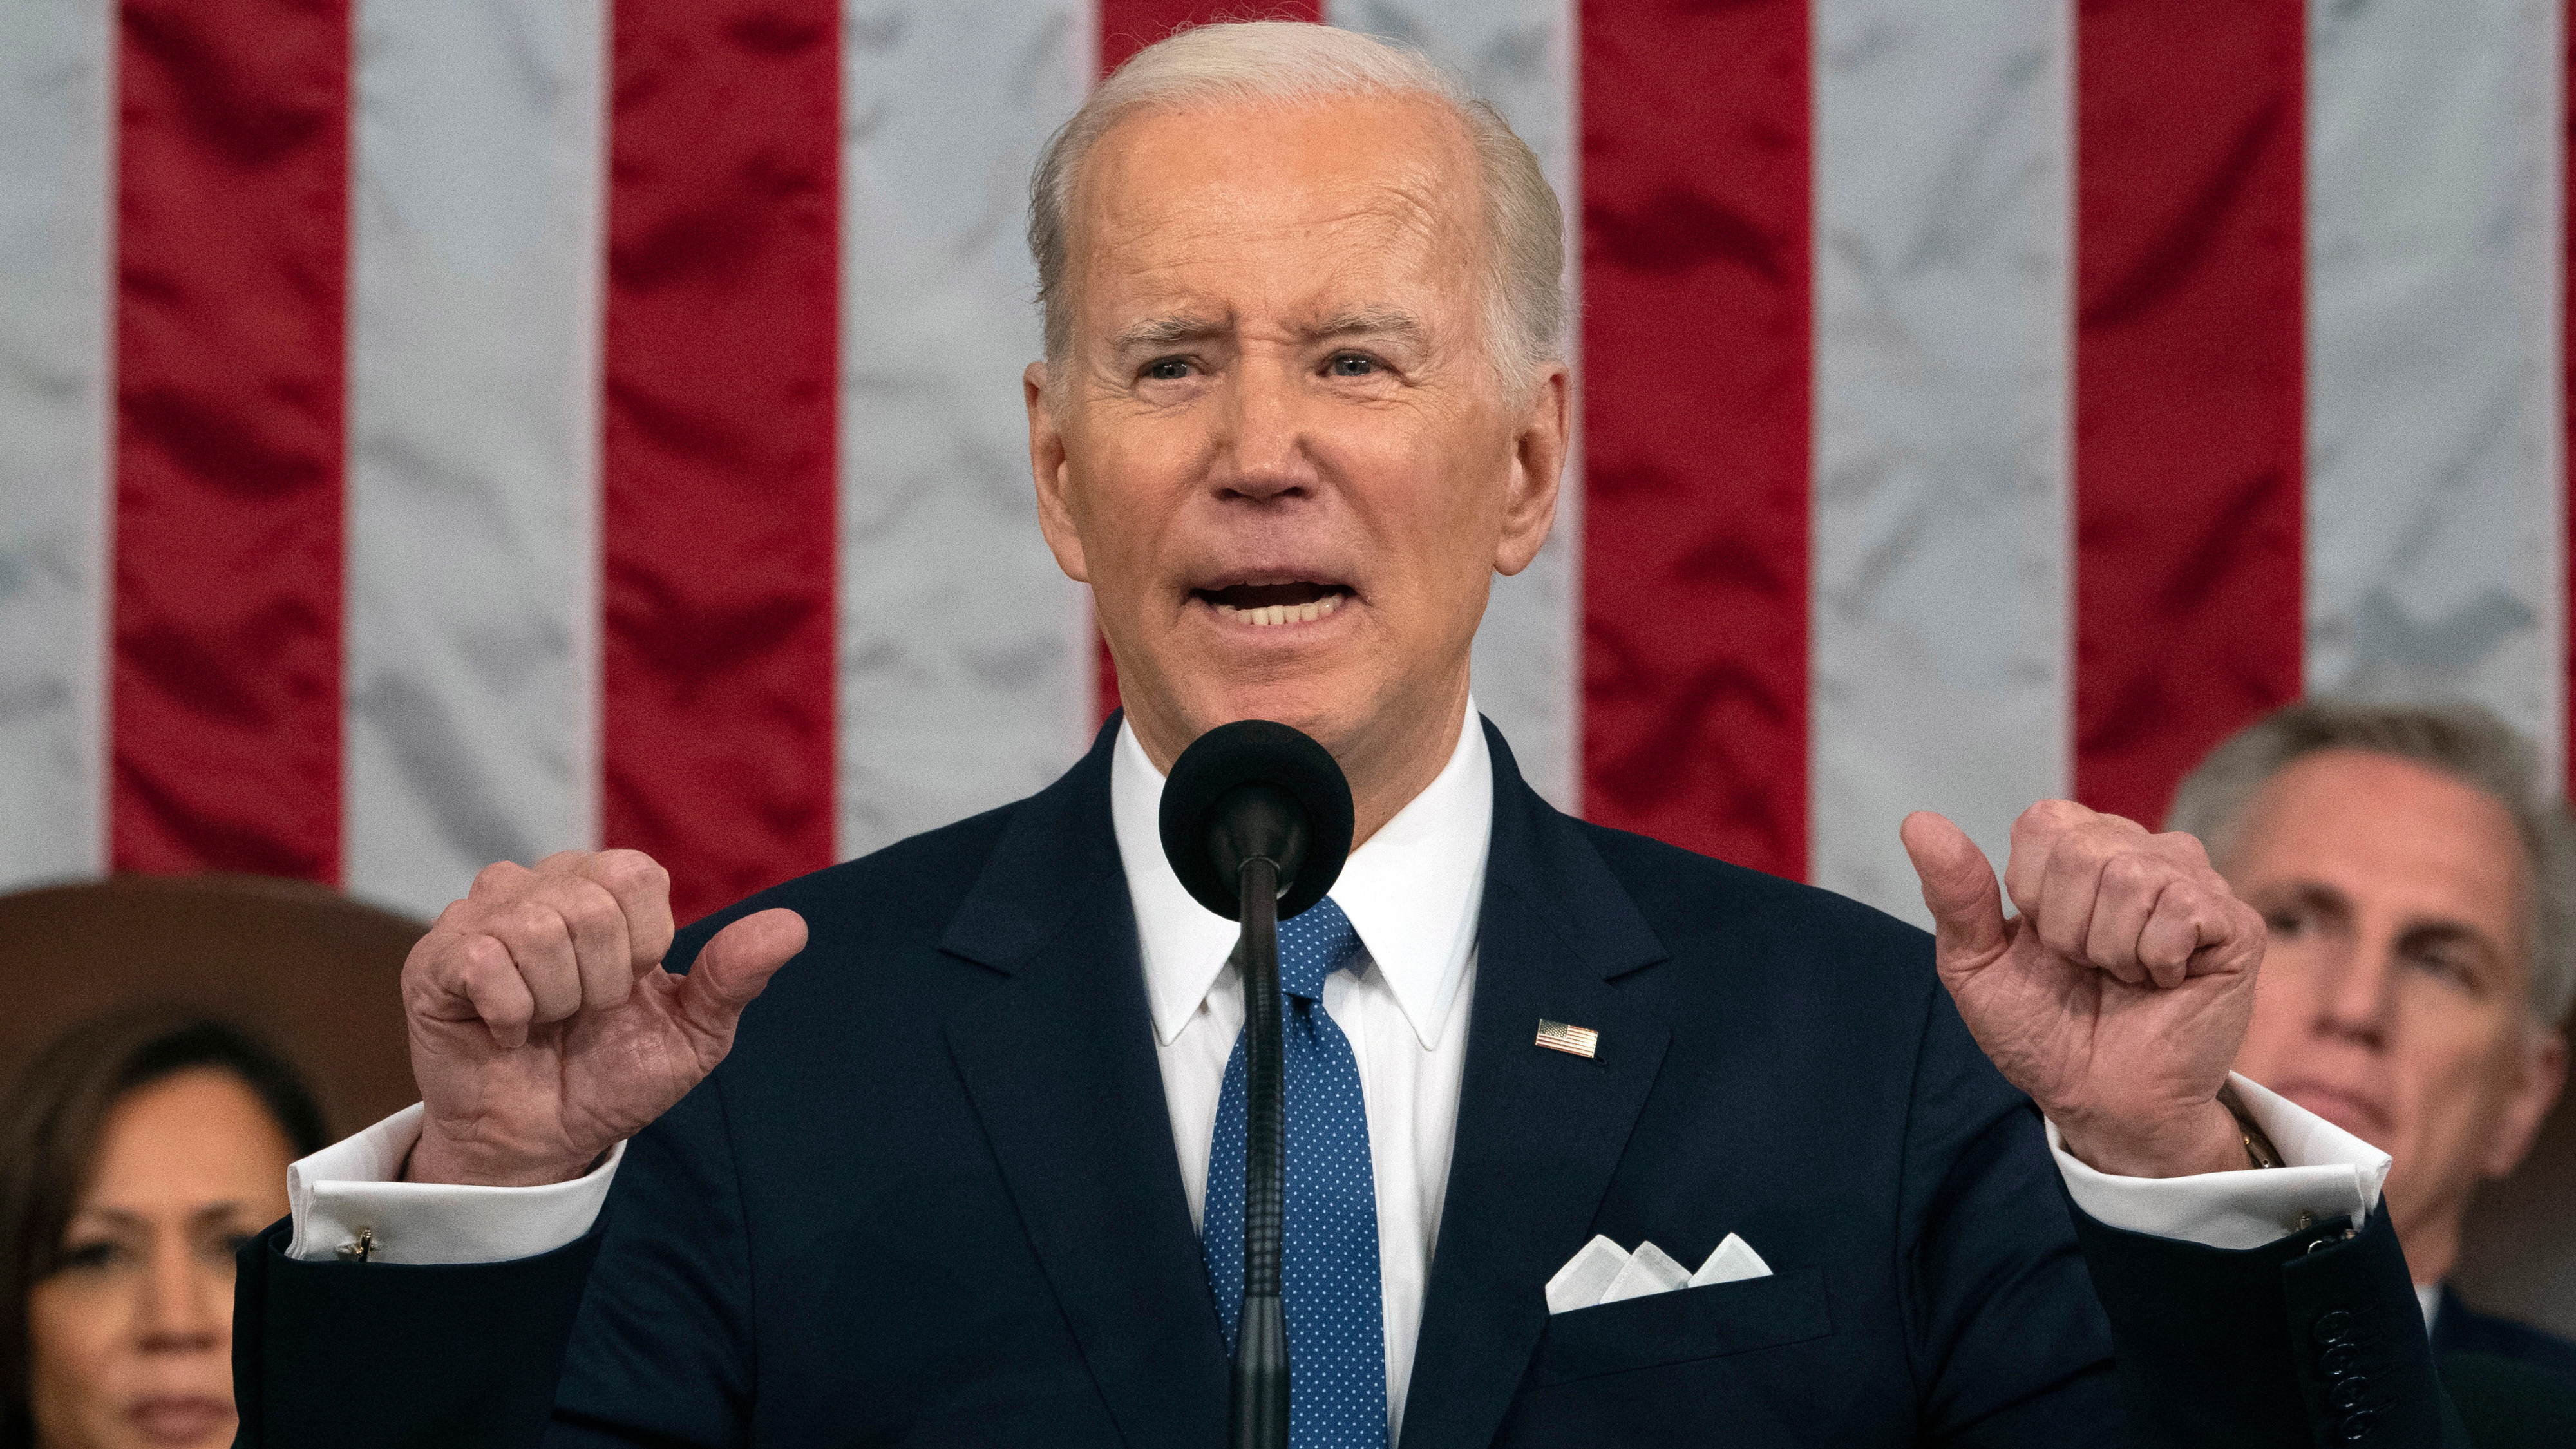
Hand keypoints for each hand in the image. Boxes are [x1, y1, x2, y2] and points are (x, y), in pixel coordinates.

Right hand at [400, 850, 806, 1185]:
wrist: (547, 1139)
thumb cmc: (616, 1074)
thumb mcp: (693, 1033)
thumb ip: (735, 976)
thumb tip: (795, 927)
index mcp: (602, 887)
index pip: (637, 876)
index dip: (644, 946)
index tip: (628, 988)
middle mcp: (538, 885)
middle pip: (593, 905)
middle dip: (601, 982)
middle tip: (581, 1015)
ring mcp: (479, 915)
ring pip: (538, 929)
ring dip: (555, 1000)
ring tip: (543, 1022)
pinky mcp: (434, 958)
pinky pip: (484, 959)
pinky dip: (510, 1011)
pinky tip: (505, 1030)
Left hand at [1900, 802, 2260, 1177]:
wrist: (2101, 1099)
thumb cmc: (2043, 1030)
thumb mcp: (1977, 965)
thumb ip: (1954, 894)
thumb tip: (1918, 822)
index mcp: (2080, 846)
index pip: (2043, 823)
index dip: (2029, 892)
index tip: (2043, 942)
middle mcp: (2141, 850)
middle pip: (2083, 851)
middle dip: (2067, 928)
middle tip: (2086, 968)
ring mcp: (2195, 883)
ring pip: (2131, 878)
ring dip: (2110, 949)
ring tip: (2123, 977)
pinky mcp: (2236, 925)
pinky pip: (2181, 912)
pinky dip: (2156, 961)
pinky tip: (2164, 981)